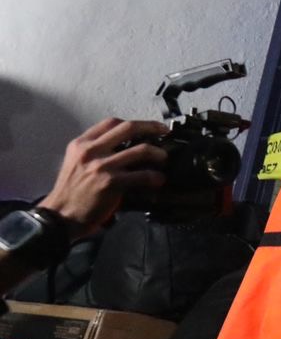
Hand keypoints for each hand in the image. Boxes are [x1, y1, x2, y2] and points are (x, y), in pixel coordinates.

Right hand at [37, 118, 167, 238]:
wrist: (60, 216)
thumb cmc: (70, 192)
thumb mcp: (76, 162)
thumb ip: (97, 150)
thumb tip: (126, 144)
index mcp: (81, 144)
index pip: (112, 122)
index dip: (134, 122)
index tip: (147, 126)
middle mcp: (91, 151)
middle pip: (129, 128)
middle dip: (152, 127)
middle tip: (163, 131)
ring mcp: (102, 166)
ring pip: (141, 150)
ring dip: (158, 154)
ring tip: (163, 158)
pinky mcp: (111, 182)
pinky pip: (142, 175)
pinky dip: (155, 177)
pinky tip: (159, 179)